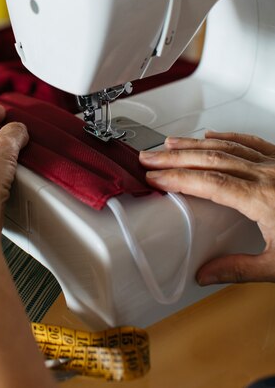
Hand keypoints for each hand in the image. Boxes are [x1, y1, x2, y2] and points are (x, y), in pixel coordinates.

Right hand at [139, 131, 274, 284]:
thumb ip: (239, 269)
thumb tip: (205, 275)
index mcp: (262, 199)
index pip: (207, 182)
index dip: (177, 178)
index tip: (154, 177)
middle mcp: (266, 175)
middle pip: (210, 158)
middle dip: (175, 157)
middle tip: (148, 156)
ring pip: (227, 146)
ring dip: (194, 144)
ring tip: (169, 143)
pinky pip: (251, 142)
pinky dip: (228, 137)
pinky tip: (213, 135)